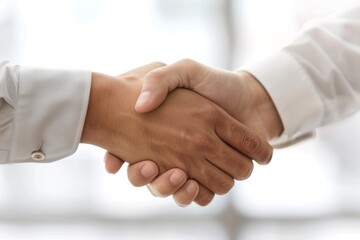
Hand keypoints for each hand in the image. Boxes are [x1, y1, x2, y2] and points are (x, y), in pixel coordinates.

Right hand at [82, 62, 272, 204]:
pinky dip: (193, 194)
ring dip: (170, 188)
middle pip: (152, 179)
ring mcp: (194, 166)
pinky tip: (191, 182)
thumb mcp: (184, 71)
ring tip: (177, 173)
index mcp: (164, 130)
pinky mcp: (213, 177)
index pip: (128, 154)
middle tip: (152, 166)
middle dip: (149, 178)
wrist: (249, 97)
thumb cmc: (216, 83)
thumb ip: (160, 79)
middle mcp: (176, 152)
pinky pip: (198, 197)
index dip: (120, 162)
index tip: (127, 159)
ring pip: (173, 191)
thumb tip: (140, 107)